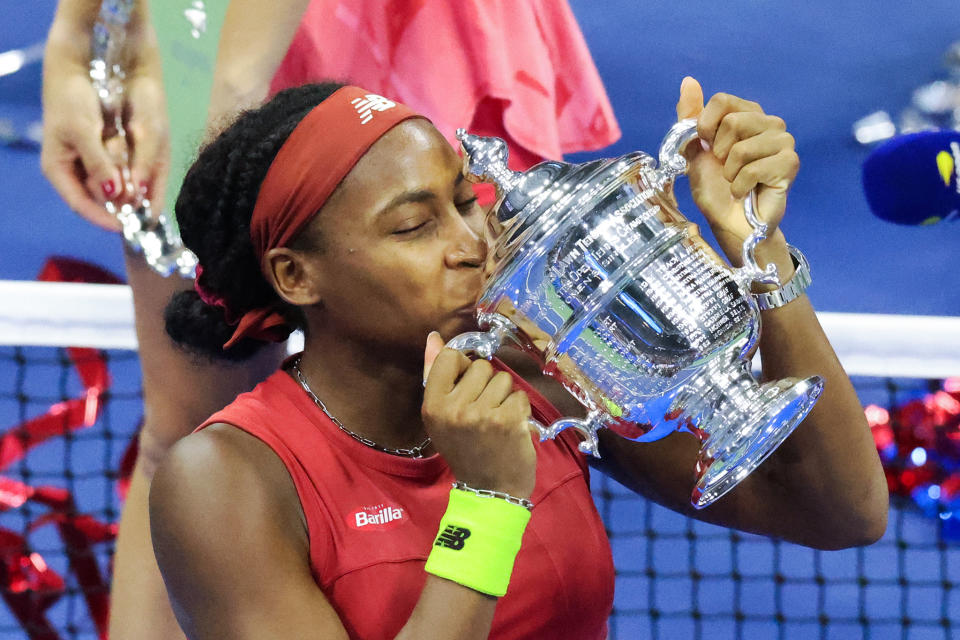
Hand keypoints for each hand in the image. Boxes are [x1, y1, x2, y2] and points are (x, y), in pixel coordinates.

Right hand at [41, 34, 168, 229]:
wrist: (81, 67)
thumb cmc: (71, 98)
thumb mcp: (82, 130)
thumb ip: (98, 163)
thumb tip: (114, 193)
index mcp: (61, 171)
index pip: (83, 206)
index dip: (106, 219)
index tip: (127, 227)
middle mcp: (79, 171)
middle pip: (106, 200)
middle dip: (124, 201)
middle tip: (142, 205)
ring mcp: (96, 163)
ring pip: (120, 186)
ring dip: (132, 183)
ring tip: (141, 178)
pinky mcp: (111, 153)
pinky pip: (128, 170)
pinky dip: (137, 170)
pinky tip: (146, 170)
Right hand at [422, 332, 536, 497]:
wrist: (489, 491)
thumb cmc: (465, 449)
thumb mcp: (441, 416)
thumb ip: (435, 375)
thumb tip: (434, 337)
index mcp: (432, 405)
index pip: (449, 357)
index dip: (463, 367)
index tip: (466, 388)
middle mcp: (454, 408)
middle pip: (480, 366)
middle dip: (487, 384)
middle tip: (483, 412)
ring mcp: (482, 414)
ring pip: (503, 378)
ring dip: (505, 396)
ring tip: (497, 419)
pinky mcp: (508, 420)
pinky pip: (520, 395)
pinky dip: (520, 409)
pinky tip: (512, 427)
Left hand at [676, 77, 798, 263]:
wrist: (730, 222)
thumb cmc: (715, 187)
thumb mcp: (694, 150)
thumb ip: (689, 116)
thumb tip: (688, 80)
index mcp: (748, 114)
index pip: (722, 100)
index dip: (705, 127)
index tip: (706, 147)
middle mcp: (769, 122)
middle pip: (732, 122)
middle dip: (718, 152)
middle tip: (725, 169)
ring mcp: (783, 142)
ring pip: (741, 148)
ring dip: (729, 172)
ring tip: (736, 181)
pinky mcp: (790, 163)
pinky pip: (753, 169)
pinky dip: (740, 186)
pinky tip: (745, 192)